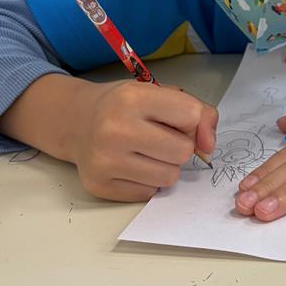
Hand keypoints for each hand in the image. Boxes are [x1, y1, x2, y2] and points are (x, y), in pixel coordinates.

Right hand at [69, 81, 217, 201]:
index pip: (191, 115)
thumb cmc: (124, 106)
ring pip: (169, 177)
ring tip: (147, 152)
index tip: (177, 119)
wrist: (76, 121)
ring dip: (166, 166)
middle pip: (183, 151)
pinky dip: (147, 181)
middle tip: (160, 138)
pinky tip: (131, 164)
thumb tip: (209, 147)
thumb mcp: (159, 93)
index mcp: (132, 97)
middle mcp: (115, 129)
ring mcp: (105, 160)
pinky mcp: (99, 185)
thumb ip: (198, 112)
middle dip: (180, 146)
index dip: (192, 121)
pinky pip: (149, 192)